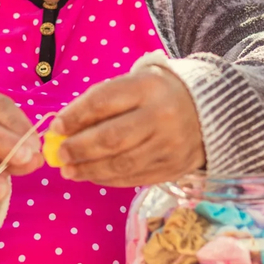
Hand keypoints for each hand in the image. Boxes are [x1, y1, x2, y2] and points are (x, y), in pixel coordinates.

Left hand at [49, 66, 204, 186]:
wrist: (207, 111)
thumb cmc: (156, 94)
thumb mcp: (133, 84)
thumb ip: (100, 102)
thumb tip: (63, 128)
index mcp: (148, 87)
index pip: (104, 102)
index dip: (76, 116)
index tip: (56, 127)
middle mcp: (161, 116)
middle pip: (112, 138)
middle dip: (79, 148)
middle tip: (59, 155)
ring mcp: (169, 145)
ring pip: (122, 164)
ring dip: (89, 169)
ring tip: (69, 171)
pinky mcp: (173, 168)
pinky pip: (134, 178)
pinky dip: (108, 179)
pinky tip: (92, 175)